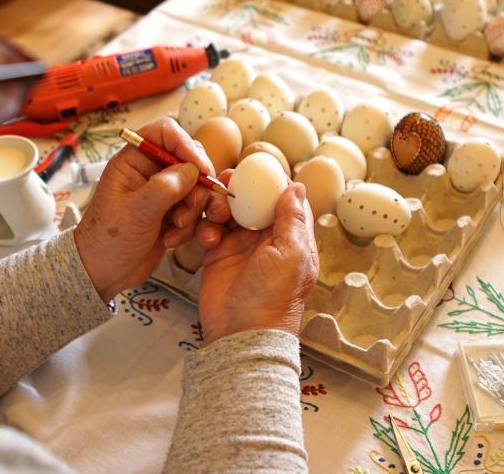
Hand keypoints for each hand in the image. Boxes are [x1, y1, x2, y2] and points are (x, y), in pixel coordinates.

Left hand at [74, 118, 214, 301]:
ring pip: (195, 187)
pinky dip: (189, 225)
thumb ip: (166, 187)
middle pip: (187, 160)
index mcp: (133, 161)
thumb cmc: (108, 239)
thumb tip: (193, 170)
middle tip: (190, 206)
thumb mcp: (136, 211)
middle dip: (195, 185)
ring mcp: (162, 193)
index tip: (199, 168)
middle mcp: (149, 172)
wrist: (103, 273)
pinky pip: (194, 210)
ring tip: (176, 228)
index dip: (185, 145)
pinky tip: (171, 240)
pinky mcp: (171, 213)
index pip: (165, 133)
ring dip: (192, 210)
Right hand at [193, 177, 318, 344]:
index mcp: (291, 238)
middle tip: (225, 184)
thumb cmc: (272, 299)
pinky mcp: (218, 256)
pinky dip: (206, 227)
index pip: (283, 200)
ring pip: (229, 212)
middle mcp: (267, 240)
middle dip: (238, 190)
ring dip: (219, 207)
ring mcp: (241, 247)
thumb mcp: (291, 255)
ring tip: (214, 215)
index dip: (269, 182)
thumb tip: (297, 186)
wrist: (241, 334)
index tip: (254, 169)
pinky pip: (210, 229)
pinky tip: (207, 237)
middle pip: (252, 201)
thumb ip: (293, 219)